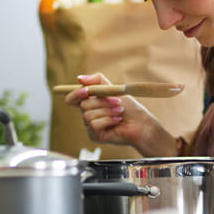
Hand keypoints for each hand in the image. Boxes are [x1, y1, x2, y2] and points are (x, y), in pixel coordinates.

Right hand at [63, 73, 178, 156]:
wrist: (141, 123)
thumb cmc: (129, 107)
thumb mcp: (113, 89)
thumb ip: (97, 81)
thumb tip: (79, 78)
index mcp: (90, 102)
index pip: (72, 98)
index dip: (75, 94)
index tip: (86, 91)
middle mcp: (88, 114)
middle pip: (83, 104)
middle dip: (102, 101)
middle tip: (117, 102)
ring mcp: (90, 125)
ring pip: (88, 115)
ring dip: (107, 111)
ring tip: (119, 112)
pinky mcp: (95, 135)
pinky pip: (94, 125)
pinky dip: (108, 120)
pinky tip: (117, 121)